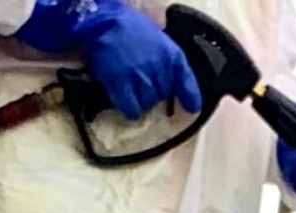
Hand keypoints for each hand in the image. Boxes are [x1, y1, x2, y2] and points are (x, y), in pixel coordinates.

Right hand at [13, 0, 202, 119]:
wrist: (104, 21)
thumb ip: (167, 60)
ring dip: (140, 100)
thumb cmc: (130, 28)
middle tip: (141, 84)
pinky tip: (125, 103)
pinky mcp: (121, 83)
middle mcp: (161, 68)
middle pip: (164, 95)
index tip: (191, 108)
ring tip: (131, 88)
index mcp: (173, 55)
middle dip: (154, 93)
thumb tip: (171, 83)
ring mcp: (141, 76)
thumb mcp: (159, 40)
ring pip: (148, 103)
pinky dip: (130, 109)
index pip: (188, 83)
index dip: (190, 98)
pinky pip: (131, 108)